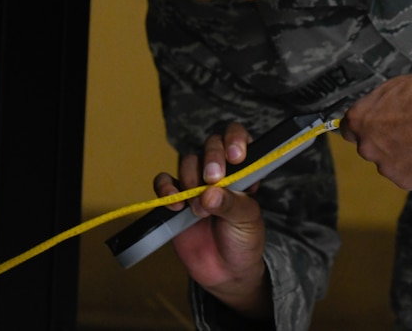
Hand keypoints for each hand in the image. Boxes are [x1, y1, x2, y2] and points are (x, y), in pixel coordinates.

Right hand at [153, 123, 272, 319]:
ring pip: (187, 162)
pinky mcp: (175, 199)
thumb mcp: (247, 220)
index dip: (235, 139)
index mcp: (242, 171)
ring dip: (191, 179)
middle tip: (213, 179)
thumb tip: (209, 193)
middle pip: (210, 145)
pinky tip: (175, 204)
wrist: (226, 272)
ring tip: (200, 209)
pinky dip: (166, 189)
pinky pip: (164, 182)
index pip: (238, 140)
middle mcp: (219, 172)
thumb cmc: (243, 240)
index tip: (235, 156)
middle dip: (211, 158)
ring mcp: (195, 183)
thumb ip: (231, 204)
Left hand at [340, 70, 411, 189]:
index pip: (348, 130)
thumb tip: (374, 114)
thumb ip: (377, 106)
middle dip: (385, 142)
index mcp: (360, 120)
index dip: (365, 128)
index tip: (375, 128)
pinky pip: (408, 174)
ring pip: (390, 162)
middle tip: (409, 131)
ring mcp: (386, 167)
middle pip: (370, 147)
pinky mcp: (406, 181)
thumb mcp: (395, 88)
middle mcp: (367, 146)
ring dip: (402, 155)